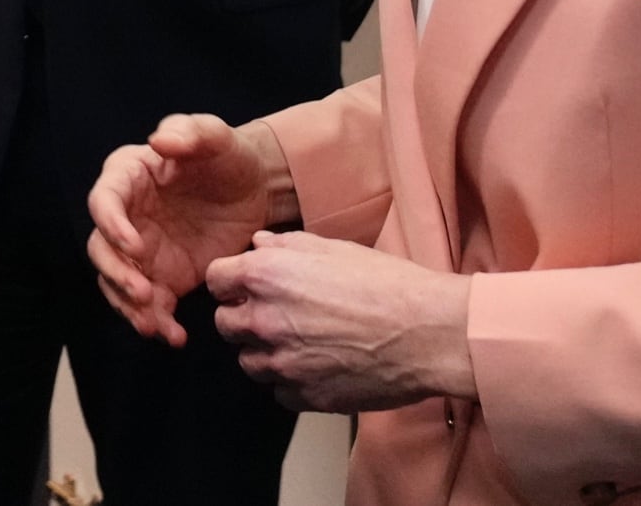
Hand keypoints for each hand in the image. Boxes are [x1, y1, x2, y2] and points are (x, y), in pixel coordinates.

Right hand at [88, 113, 294, 346]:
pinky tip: (174, 336)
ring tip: (155, 326)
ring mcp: (141, 250)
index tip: (136, 247)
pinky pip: (147, 305)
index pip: (104, 201)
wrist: (256, 192)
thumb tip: (159, 141)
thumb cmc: (228, 155)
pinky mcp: (162, 277)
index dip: (112, 226)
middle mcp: (127, 216)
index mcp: (129, 176)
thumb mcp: (214, 135)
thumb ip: (188, 131)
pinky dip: (156, 322)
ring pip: (116, 282)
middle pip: (100, 248)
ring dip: (129, 307)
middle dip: (117, 274)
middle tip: (144, 294)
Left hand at [206, 230, 473, 413]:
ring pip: (249, 362)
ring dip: (266, 353)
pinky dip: (291, 381)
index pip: (215, 280)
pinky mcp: (302, 396)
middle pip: (225, 324)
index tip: (246, 286)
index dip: (231, 281)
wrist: (425, 332)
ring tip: (304, 341)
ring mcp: (282, 363)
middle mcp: (264, 320)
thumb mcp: (334, 248)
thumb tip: (259, 244)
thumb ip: (287, 246)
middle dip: (244, 317)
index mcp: (267, 276)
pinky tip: (319, 364)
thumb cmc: (386, 284)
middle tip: (279, 314)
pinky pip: (279, 391)